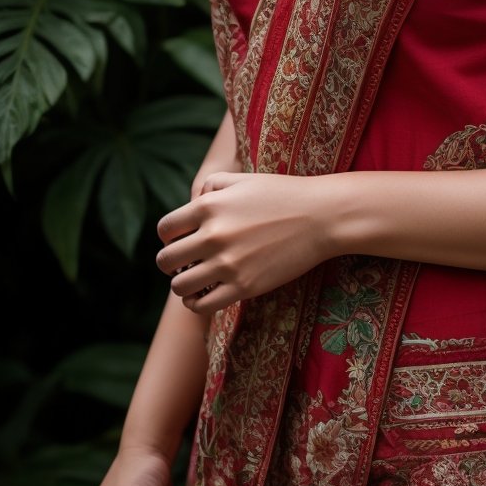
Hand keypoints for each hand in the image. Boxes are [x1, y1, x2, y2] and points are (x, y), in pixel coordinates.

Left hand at [155, 172, 329, 313]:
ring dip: (183, 285)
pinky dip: (195, 304)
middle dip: (171, 263)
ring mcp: (227, 263)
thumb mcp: (244, 179)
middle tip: (187, 263)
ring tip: (196, 279)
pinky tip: (203, 295)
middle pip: (165, 260)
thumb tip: (193, 202)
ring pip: (179, 287)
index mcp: (209, 206)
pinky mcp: (244, 287)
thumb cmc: (283, 194)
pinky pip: (201, 306)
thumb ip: (213, 185)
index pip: (165, 230)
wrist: (320, 217)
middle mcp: (213, 235)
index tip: (180, 242)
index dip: (169, 238)